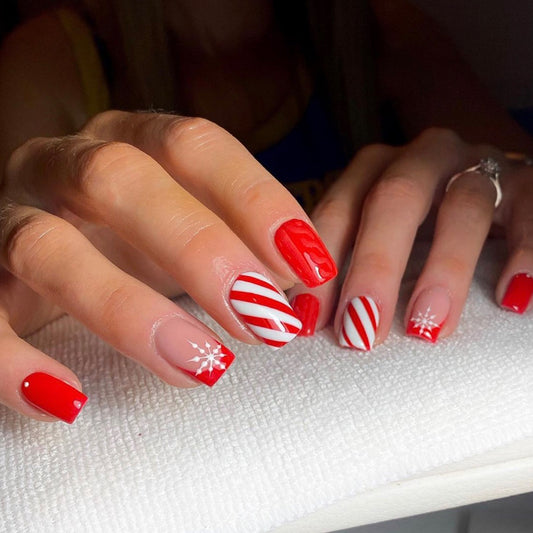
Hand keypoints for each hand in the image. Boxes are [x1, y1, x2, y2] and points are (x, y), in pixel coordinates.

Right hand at [0, 110, 335, 422]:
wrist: (44, 261)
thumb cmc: (135, 243)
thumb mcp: (191, 236)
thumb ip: (244, 249)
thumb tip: (302, 284)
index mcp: (127, 143)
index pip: (192, 146)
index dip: (254, 199)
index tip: (309, 264)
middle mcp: (62, 166)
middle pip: (119, 180)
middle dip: (200, 250)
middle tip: (265, 319)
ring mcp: (10, 220)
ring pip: (47, 248)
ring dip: (129, 311)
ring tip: (204, 367)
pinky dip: (15, 363)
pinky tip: (70, 401)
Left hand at [288, 128, 532, 346]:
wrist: (488, 178)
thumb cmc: (421, 219)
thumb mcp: (380, 229)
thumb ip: (350, 260)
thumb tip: (313, 320)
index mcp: (376, 169)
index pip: (339, 209)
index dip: (321, 265)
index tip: (310, 323)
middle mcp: (423, 159)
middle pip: (393, 200)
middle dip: (374, 267)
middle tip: (359, 330)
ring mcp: (477, 166)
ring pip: (462, 206)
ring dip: (444, 269)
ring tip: (425, 328)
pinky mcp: (528, 184)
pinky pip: (530, 212)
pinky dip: (524, 254)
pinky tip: (511, 297)